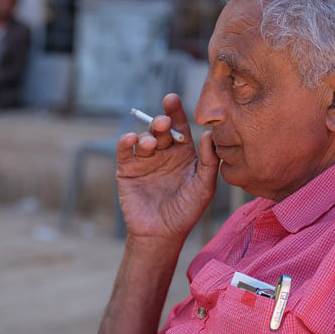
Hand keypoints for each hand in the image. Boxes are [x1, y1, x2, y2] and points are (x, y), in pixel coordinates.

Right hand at [116, 93, 218, 240]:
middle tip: (163, 122)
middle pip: (160, 129)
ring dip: (147, 135)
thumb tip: (210, 134)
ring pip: (143, 138)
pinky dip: (125, 142)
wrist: (161, 234)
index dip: (176, 112)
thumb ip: (209, 162)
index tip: (172, 99)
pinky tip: (130, 140)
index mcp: (183, 153)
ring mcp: (144, 160)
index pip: (179, 127)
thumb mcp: (203, 188)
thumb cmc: (185, 212)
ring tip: (152, 142)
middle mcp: (163, 153)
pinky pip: (124, 151)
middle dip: (161, 122)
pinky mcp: (127, 170)